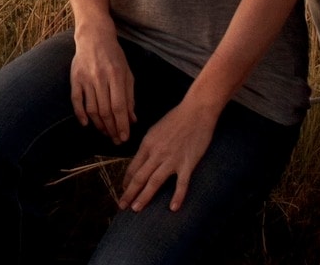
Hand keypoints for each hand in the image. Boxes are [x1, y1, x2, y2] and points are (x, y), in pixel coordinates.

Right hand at [70, 26, 134, 144]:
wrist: (94, 36)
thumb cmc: (114, 56)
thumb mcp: (127, 72)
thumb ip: (129, 96)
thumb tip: (132, 120)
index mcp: (116, 75)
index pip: (119, 106)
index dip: (122, 124)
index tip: (125, 138)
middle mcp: (100, 77)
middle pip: (105, 111)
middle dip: (112, 129)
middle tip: (116, 140)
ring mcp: (86, 78)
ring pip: (91, 109)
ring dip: (99, 125)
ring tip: (106, 133)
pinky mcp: (75, 78)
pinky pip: (76, 101)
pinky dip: (80, 114)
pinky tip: (86, 124)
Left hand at [119, 91, 219, 212]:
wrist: (197, 110)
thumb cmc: (176, 118)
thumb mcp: (156, 129)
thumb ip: (148, 146)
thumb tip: (141, 161)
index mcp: (148, 143)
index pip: (133, 167)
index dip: (126, 181)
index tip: (123, 191)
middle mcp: (157, 153)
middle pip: (139, 177)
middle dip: (129, 193)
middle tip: (122, 206)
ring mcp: (172, 159)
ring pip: (154, 182)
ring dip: (144, 197)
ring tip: (136, 209)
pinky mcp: (187, 163)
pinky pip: (181, 183)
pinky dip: (177, 196)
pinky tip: (173, 208)